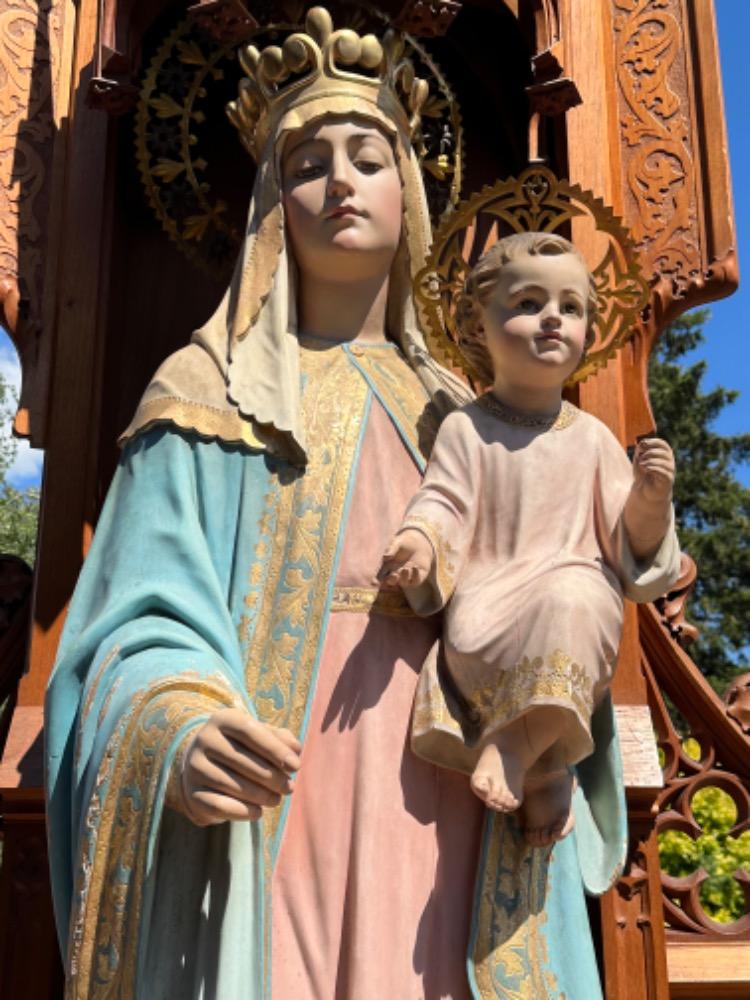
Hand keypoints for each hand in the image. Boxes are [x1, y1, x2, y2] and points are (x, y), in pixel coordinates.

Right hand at [180, 708, 300, 826]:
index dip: (275, 750)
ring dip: (261, 796)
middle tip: (289, 788)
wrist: (204, 765)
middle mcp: (204, 740)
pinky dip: (243, 812)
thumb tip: (295, 750)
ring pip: (233, 785)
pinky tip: (258, 812)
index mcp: (222, 720)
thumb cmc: (242, 747)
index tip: (296, 766)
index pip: (250, 732)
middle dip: (272, 777)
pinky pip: (219, 806)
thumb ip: (280, 739)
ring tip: (276, 799)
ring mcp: (194, 767)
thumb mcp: (260, 736)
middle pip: (243, 761)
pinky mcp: (191, 793)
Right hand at [378, 528, 433, 588]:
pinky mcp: (418, 577)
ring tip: (406, 568)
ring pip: (404, 583)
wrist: (419, 543)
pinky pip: (416, 581)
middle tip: (394, 575)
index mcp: (387, 567)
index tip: (376, 581)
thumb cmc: (404, 543)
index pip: (380, 577)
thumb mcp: (397, 543)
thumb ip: (391, 549)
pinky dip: (415, 576)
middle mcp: (396, 574)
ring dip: (404, 578)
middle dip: (391, 580)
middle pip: (391, 582)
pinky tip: (415, 567)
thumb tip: (385, 556)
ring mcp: (407, 577)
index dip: (377, 581)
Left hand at [632, 437, 674, 503]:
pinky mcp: (668, 480)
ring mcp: (670, 471)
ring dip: (650, 461)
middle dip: (650, 452)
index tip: (642, 444)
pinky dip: (653, 468)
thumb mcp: (639, 461)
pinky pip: (663, 472)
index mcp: (663, 454)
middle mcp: (669, 461)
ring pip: (664, 462)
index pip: (663, 444)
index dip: (653, 442)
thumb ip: (639, 452)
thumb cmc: (643, 474)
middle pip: (664, 452)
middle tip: (640, 456)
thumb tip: (641, 443)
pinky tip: (645, 469)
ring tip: (641, 464)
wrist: (645, 491)